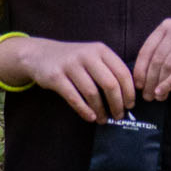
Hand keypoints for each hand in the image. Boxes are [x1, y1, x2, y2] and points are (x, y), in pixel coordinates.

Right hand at [10, 36, 135, 122]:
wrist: (39, 54)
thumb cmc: (74, 60)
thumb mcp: (93, 56)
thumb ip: (109, 69)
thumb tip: (127, 94)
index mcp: (101, 50)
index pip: (122, 72)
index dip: (129, 91)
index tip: (131, 105)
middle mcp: (87, 55)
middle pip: (110, 84)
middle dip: (117, 103)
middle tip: (120, 116)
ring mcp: (70, 65)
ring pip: (92, 93)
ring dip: (100, 109)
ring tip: (104, 120)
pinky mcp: (55, 76)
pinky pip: (73, 97)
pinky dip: (84, 110)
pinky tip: (90, 117)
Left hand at [131, 18, 170, 99]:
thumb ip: (161, 54)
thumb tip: (141, 77)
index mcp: (168, 26)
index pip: (147, 50)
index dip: (140, 70)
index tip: (138, 85)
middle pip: (157, 60)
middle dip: (150, 80)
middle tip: (146, 95)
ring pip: (167, 66)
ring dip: (159, 84)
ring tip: (156, 96)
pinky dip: (170, 83)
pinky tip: (164, 92)